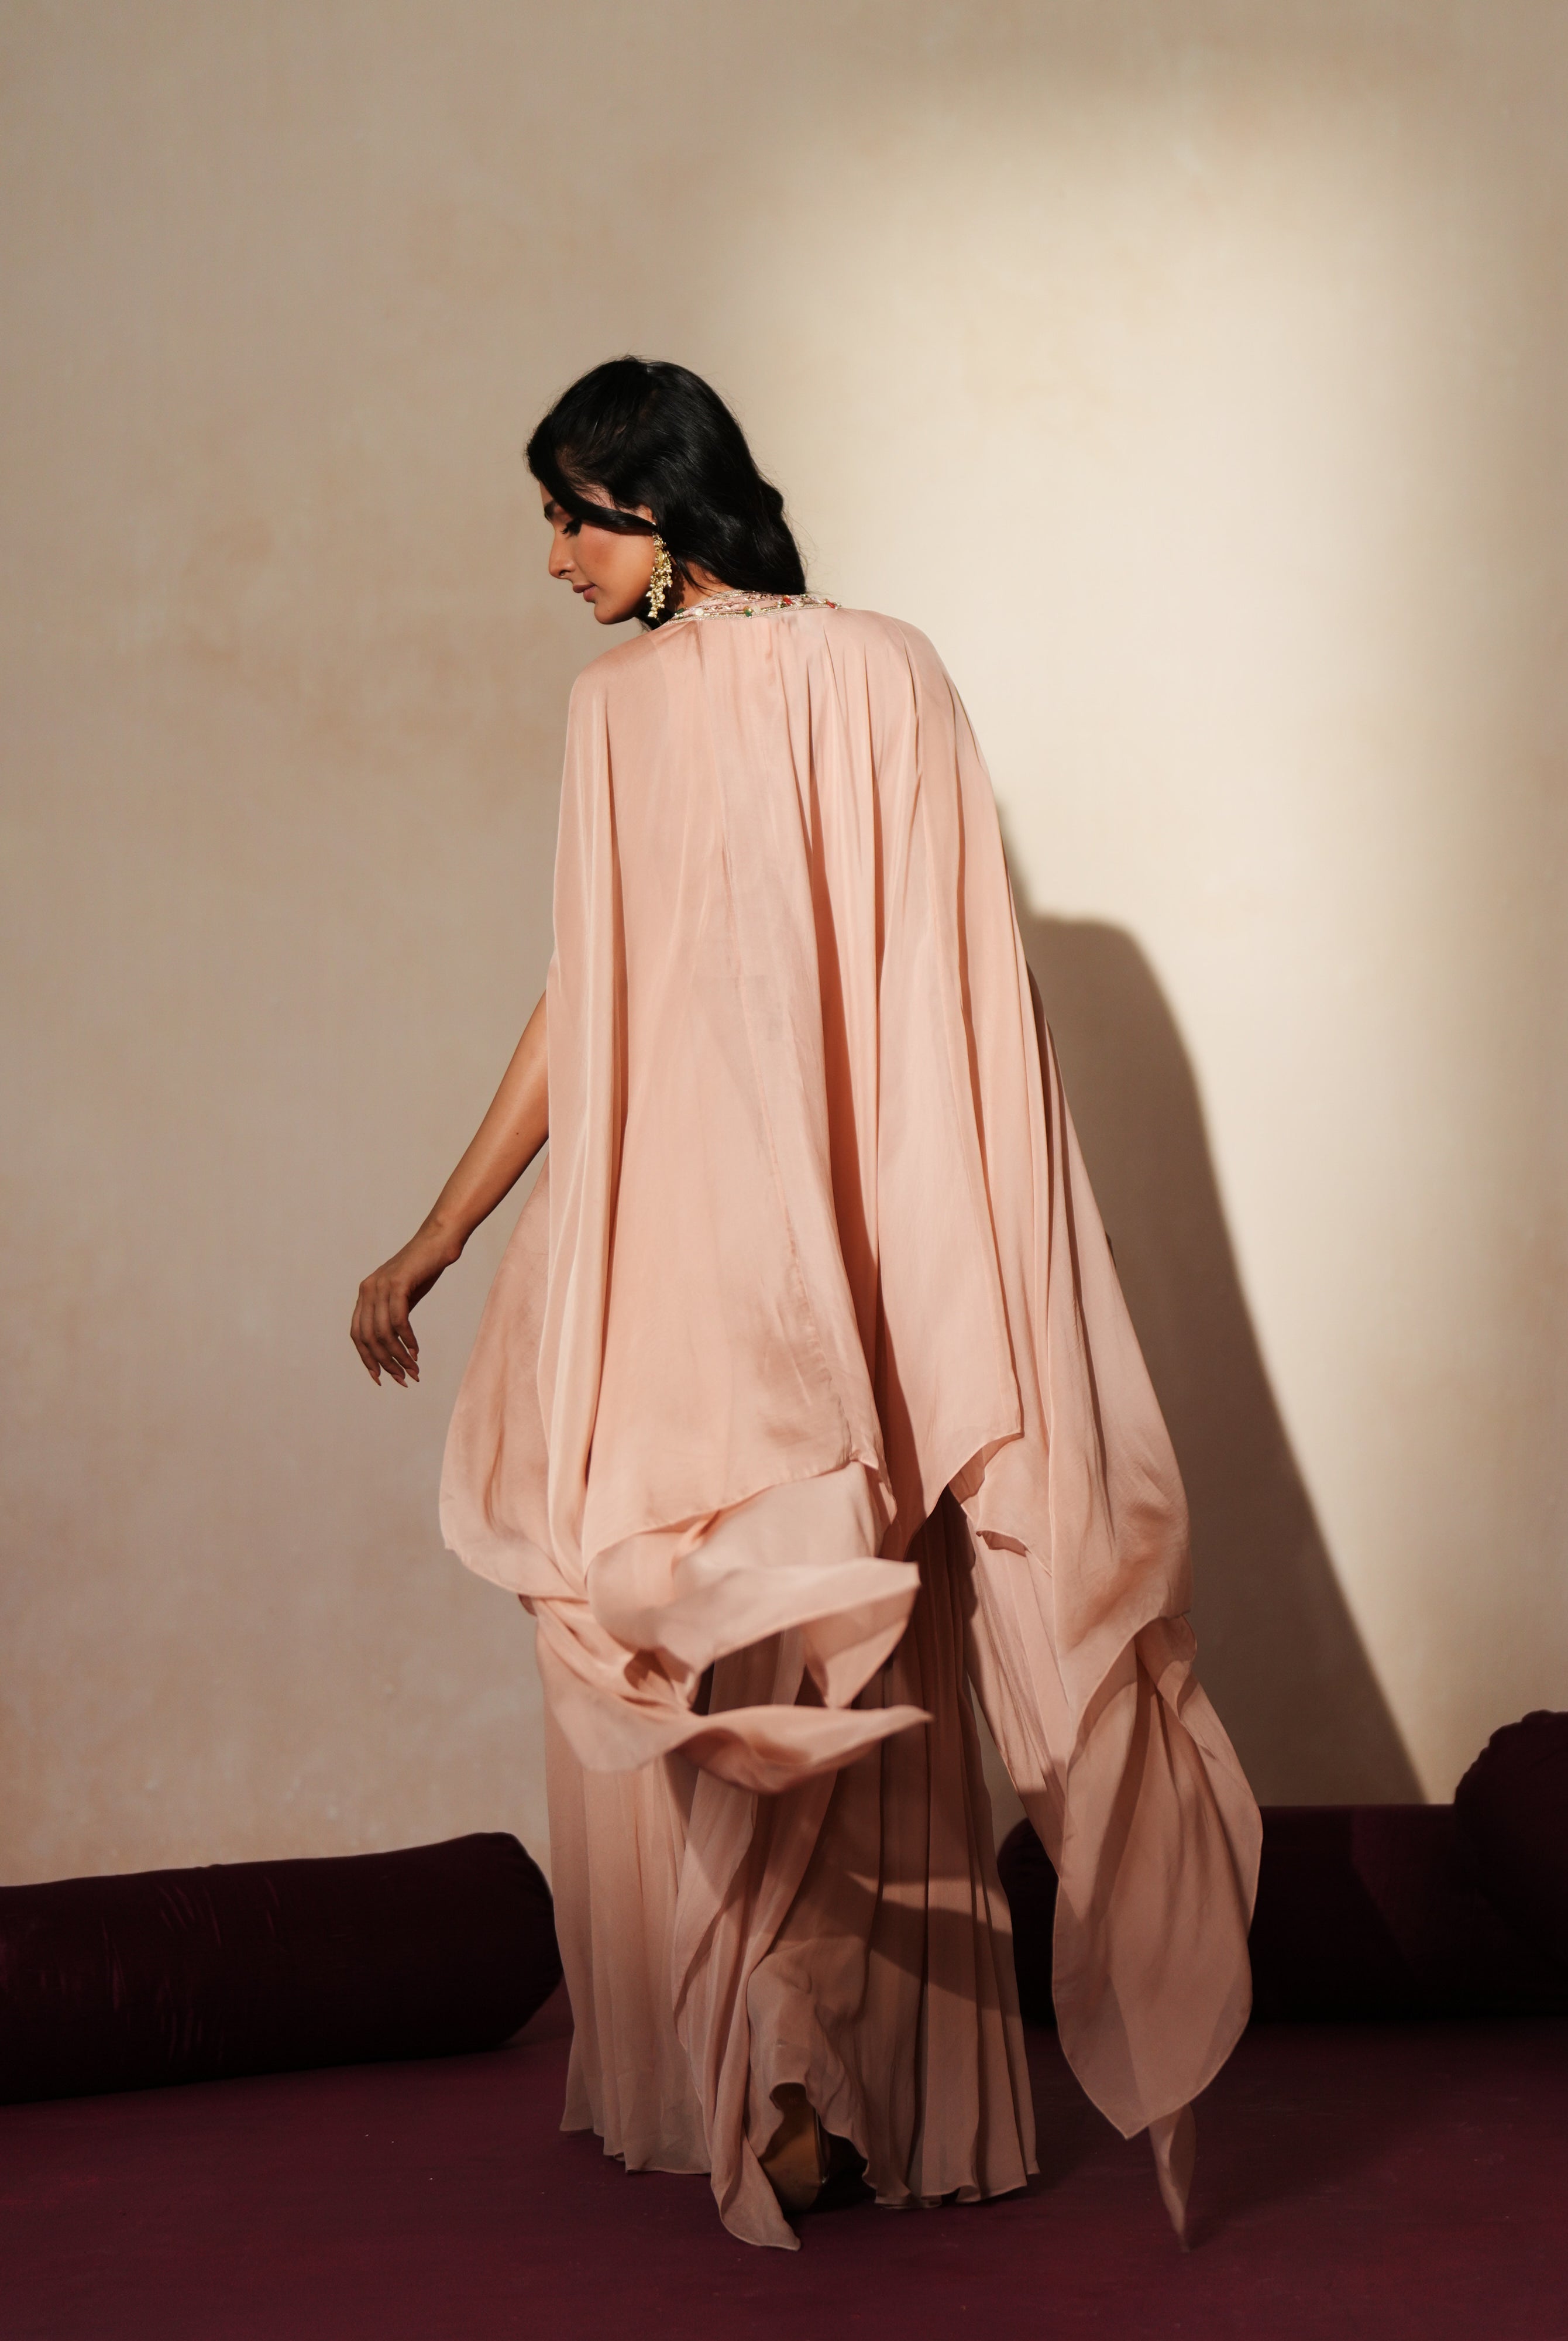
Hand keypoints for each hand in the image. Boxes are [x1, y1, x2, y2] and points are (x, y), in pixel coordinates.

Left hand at [351, 1223, 458, 1386]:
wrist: (439, 1240)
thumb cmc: (424, 1268)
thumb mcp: (403, 1295)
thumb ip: (392, 1315)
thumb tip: (391, 1344)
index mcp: (365, 1294)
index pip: (357, 1335)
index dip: (366, 1359)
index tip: (380, 1377)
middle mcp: (367, 1290)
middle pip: (368, 1338)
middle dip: (384, 1363)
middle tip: (403, 1378)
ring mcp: (381, 1286)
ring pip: (383, 1333)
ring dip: (399, 1356)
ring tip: (413, 1369)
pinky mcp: (398, 1284)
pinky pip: (398, 1321)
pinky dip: (407, 1340)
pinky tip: (416, 1350)